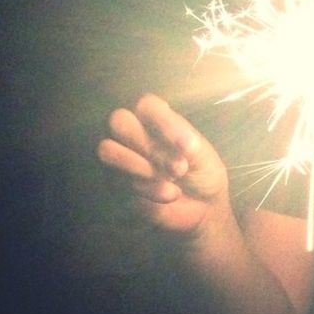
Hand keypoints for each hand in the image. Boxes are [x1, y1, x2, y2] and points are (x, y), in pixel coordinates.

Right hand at [96, 94, 229, 236]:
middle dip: (149, 146)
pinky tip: (172, 194)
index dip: (163, 122)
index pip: (146, 104)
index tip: (187, 146)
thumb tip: (183, 141)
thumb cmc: (203, 173)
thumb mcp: (205, 157)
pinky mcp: (116, 183)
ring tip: (173, 179)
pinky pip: (120, 182)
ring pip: (108, 150)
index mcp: (156, 119)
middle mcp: (133, 134)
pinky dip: (150, 190)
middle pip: (118, 121)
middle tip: (178, 168)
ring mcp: (121, 158)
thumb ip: (191, 144)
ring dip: (142, 167)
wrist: (202, 209)